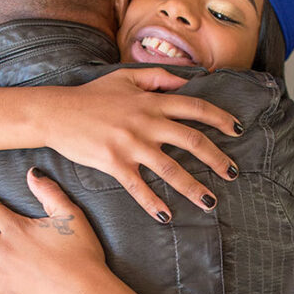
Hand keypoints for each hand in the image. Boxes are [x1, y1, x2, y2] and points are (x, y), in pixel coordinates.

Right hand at [37, 68, 242, 221]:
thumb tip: (187, 81)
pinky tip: (166, 216)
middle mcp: (146, 122)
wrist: (56, 113)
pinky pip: (138, 187)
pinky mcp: (114, 163)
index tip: (237, 129)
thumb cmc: (91, 95)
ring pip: (170, 168)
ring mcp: (131, 144)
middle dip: (217, 158)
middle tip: (233, 172)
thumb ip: (158, 77)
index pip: (195, 108)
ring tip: (211, 201)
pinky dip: (153, 203)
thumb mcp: (126, 77)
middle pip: (191, 141)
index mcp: (151, 101)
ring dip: (194, 187)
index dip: (219, 118)